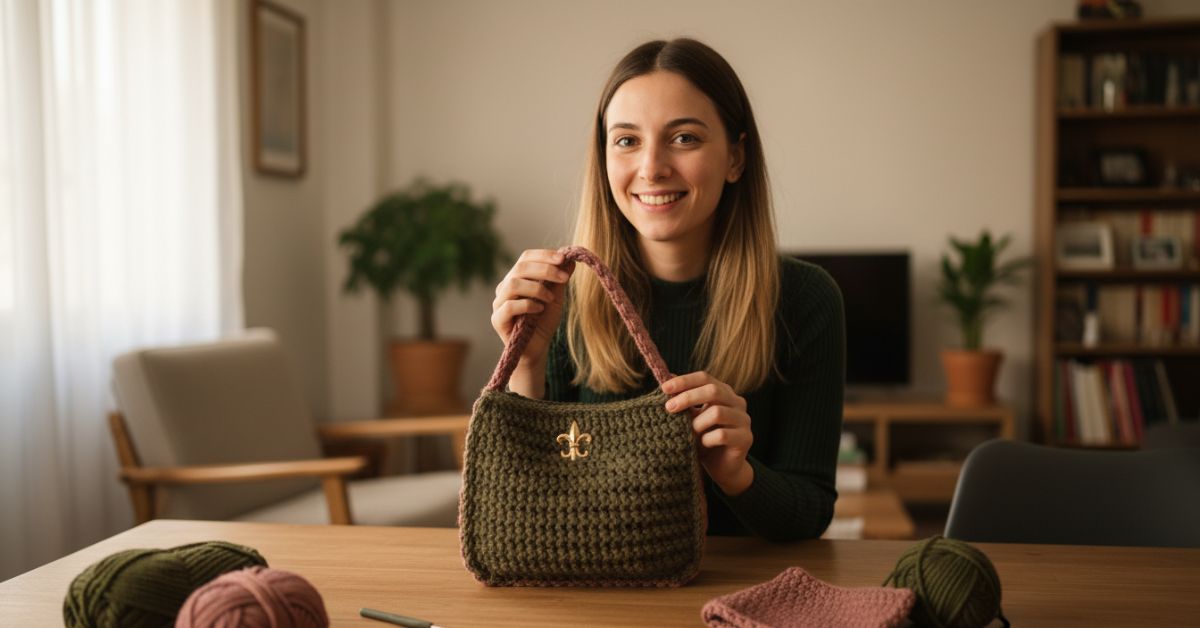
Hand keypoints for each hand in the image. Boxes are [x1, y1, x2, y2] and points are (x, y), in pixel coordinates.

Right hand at [490, 249, 573, 367]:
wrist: (537, 348)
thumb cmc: (544, 322)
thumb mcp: (556, 297)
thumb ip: (560, 279)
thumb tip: (571, 259)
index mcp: (517, 278)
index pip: (526, 257)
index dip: (544, 255)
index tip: (563, 259)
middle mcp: (505, 287)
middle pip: (520, 267)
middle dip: (545, 269)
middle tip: (563, 277)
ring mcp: (499, 303)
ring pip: (513, 284)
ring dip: (536, 288)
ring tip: (550, 299)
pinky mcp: (497, 319)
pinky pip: (510, 306)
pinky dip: (527, 305)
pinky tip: (540, 309)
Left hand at [663, 371, 753, 495]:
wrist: (721, 467)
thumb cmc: (703, 439)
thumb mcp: (691, 417)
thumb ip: (684, 400)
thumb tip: (667, 380)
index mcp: (724, 392)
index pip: (705, 378)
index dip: (684, 381)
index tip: (664, 388)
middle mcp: (737, 402)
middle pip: (713, 390)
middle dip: (688, 397)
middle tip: (669, 408)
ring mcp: (744, 420)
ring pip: (718, 413)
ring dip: (697, 423)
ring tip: (688, 432)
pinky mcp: (745, 438)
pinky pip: (722, 435)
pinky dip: (706, 439)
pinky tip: (702, 445)